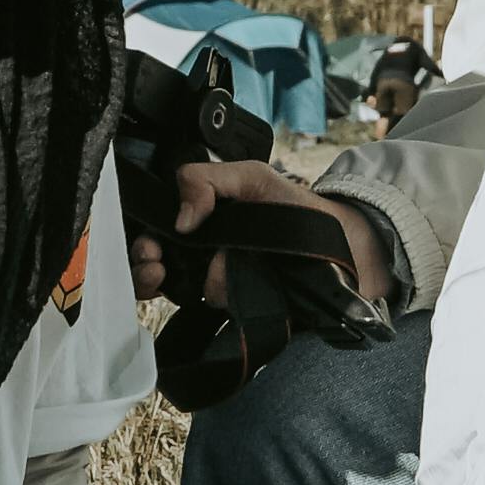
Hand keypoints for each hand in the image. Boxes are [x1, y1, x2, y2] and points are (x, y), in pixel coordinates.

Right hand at [132, 153, 381, 317]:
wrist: (342, 245)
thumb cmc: (294, 207)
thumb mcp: (250, 177)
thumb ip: (207, 180)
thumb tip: (181, 219)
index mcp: (200, 223)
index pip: (155, 234)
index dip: (141, 241)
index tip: (148, 246)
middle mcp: (201, 256)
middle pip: (153, 268)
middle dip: (142, 267)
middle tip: (152, 264)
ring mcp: (217, 284)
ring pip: (176, 291)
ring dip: (163, 284)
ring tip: (167, 275)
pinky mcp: (237, 307)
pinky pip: (212, 307)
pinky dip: (209, 297)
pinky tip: (213, 290)